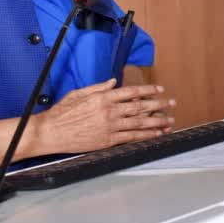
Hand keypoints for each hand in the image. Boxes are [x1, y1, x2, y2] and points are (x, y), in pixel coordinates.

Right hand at [32, 79, 176, 153]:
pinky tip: (156, 134)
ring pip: (139, 123)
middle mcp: (109, 111)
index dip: (147, 90)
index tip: (160, 89)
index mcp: (103, 97)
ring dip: (157, 121)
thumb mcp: (80, 93)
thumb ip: (99, 87)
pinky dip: (146, 135)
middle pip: (140, 107)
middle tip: (172, 103)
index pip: (131, 92)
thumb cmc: (62, 112)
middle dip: (158, 105)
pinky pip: (131, 137)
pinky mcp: (107, 140)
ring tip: (170, 120)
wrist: (51, 132)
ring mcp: (109, 126)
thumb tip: (113, 82)